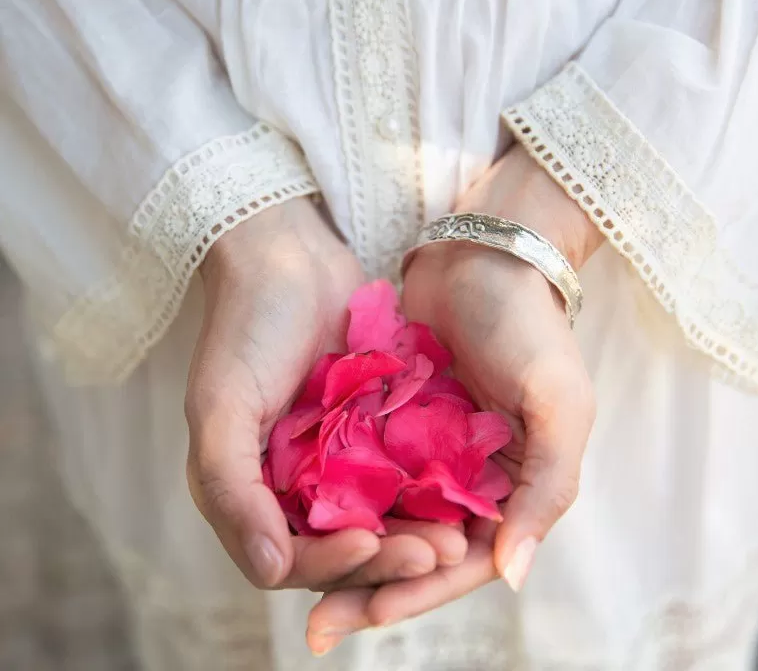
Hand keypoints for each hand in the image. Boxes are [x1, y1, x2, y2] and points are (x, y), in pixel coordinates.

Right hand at [186, 198, 466, 596]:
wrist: (290, 258)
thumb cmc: (247, 326)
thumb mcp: (221, 405)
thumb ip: (231, 487)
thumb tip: (270, 573)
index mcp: (248, 489)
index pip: (289, 555)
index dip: (330, 562)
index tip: (370, 544)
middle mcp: (292, 482)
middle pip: (343, 543)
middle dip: (389, 556)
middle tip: (439, 553)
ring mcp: (334, 456)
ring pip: (380, 515)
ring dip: (416, 530)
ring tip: (459, 534)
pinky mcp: (370, 429)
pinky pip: (401, 471)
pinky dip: (426, 489)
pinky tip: (461, 493)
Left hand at [307, 146, 601, 645]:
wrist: (484, 259)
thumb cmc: (530, 330)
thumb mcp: (560, 407)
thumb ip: (545, 491)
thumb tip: (512, 575)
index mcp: (513, 488)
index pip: (466, 561)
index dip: (420, 592)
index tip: (370, 613)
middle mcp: (468, 479)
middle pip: (417, 551)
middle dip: (371, 587)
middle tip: (318, 625)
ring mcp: (427, 451)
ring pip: (385, 518)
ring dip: (349, 551)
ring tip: (299, 579)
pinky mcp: (394, 420)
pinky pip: (366, 470)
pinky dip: (341, 497)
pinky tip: (301, 518)